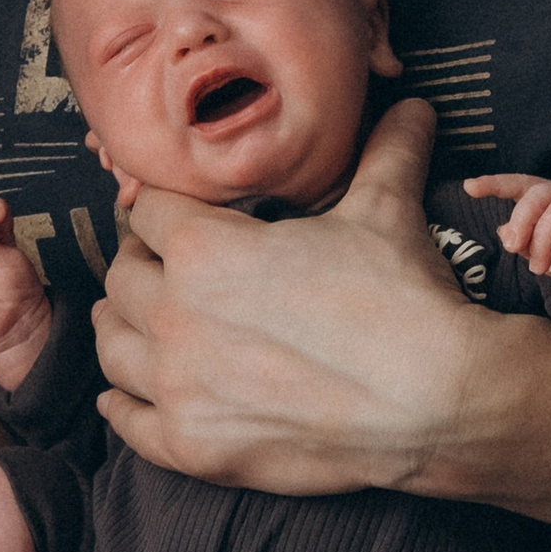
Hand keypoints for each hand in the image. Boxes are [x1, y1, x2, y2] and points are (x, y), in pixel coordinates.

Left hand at [94, 98, 493, 496]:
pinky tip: (124, 397)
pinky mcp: (192, 446)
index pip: (148, 213)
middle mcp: (174, 315)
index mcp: (203, 249)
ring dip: (120, 329)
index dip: (161, 208)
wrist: (437, 402)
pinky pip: (127, 422)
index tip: (171, 216)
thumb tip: (413, 106)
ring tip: (132, 322)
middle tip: (156, 269)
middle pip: (121, 280)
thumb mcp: (386, 211)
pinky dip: (122, 406)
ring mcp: (178, 386)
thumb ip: (386, 152)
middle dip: (138, 267)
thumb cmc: (404, 300)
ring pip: (112, 347)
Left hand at [464, 174, 550, 312]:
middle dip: (521, 224)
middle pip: (540, 195)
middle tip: (515, 250)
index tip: (469, 187)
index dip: (496, 183)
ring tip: (541, 268)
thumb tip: (503, 232)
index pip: (523, 183)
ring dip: (542, 245)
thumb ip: (523, 241)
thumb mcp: (540, 254)